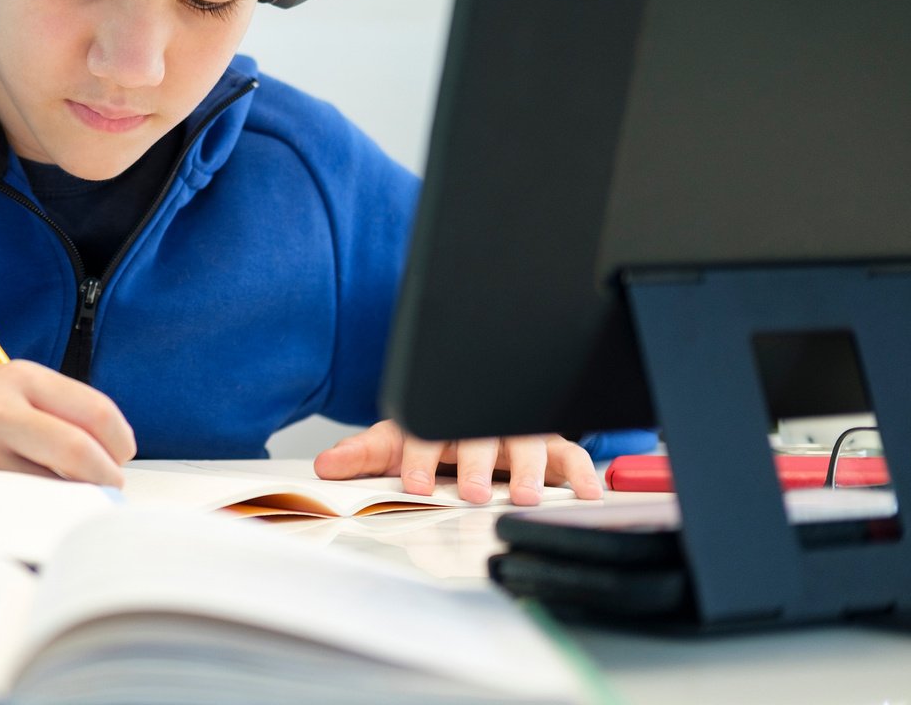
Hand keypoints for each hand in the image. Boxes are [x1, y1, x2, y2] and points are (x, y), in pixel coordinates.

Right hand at [0, 360, 135, 519]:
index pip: (95, 412)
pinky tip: (35, 514)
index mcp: (19, 377)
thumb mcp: (10, 395)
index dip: (120, 444)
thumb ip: (61, 413)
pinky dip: (43, 518)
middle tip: (107, 491)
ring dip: (72, 502)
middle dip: (104, 479)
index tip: (121, 460)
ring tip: (66, 501)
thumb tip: (118, 459)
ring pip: (55, 487)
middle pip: (79, 453)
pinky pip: (25, 512)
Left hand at [314, 419, 602, 505]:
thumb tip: (325, 466)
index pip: (427, 431)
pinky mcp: (551, 445)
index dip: (420, 457)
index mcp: (439, 418)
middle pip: (482, 435)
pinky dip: (582, 474)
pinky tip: (584, 495)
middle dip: (478, 463)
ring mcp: (518, 431)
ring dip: (530, 469)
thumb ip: (362, 455)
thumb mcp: (394, 441)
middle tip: (473, 491)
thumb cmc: (432, 434)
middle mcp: (481, 421)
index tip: (415, 484)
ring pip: (529, 442)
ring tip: (526, 497)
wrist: (470, 412)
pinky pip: (571, 456)